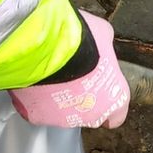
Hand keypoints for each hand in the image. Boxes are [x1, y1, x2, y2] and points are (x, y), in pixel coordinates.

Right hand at [10, 13, 129, 128]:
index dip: (108, 104)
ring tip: (52, 76)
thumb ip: (105, 46)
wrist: (43, 43)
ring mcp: (63, 119)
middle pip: (89, 114)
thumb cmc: (79, 40)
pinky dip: (37, 97)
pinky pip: (38, 108)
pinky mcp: (36, 116)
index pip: (117, 115)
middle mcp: (91, 115)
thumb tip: (101, 43)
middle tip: (73, 79)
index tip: (101, 95)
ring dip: (59, 98)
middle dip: (83, 100)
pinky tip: (35, 80)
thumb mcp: (103, 34)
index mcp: (114, 99)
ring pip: (62, 113)